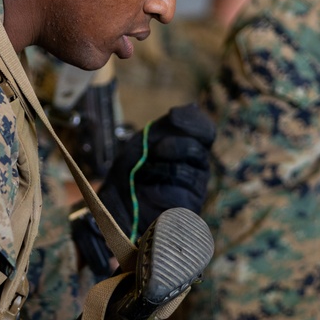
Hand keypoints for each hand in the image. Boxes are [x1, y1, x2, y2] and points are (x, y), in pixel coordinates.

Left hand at [100, 104, 213, 234]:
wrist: (114, 209)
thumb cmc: (130, 174)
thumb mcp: (144, 143)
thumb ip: (167, 126)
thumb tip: (192, 107)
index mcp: (190, 151)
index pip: (205, 132)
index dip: (193, 123)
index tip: (173, 117)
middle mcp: (197, 170)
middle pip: (197, 149)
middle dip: (173, 145)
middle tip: (154, 151)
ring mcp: (194, 192)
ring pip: (189, 170)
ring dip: (161, 167)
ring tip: (145, 174)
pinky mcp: (186, 211)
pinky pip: (181, 193)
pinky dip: (160, 188)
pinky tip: (148, 192)